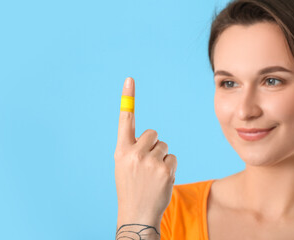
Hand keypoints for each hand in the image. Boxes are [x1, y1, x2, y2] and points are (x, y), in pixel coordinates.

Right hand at [114, 77, 176, 225]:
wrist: (137, 214)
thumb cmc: (131, 187)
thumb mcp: (124, 166)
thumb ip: (133, 148)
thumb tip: (152, 136)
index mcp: (120, 150)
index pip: (125, 120)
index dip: (128, 98)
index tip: (130, 79)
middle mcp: (133, 153)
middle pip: (153, 133)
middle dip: (153, 145)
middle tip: (146, 164)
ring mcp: (150, 161)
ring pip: (164, 145)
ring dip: (161, 157)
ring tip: (152, 175)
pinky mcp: (165, 170)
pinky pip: (173, 157)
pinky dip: (169, 167)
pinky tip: (161, 180)